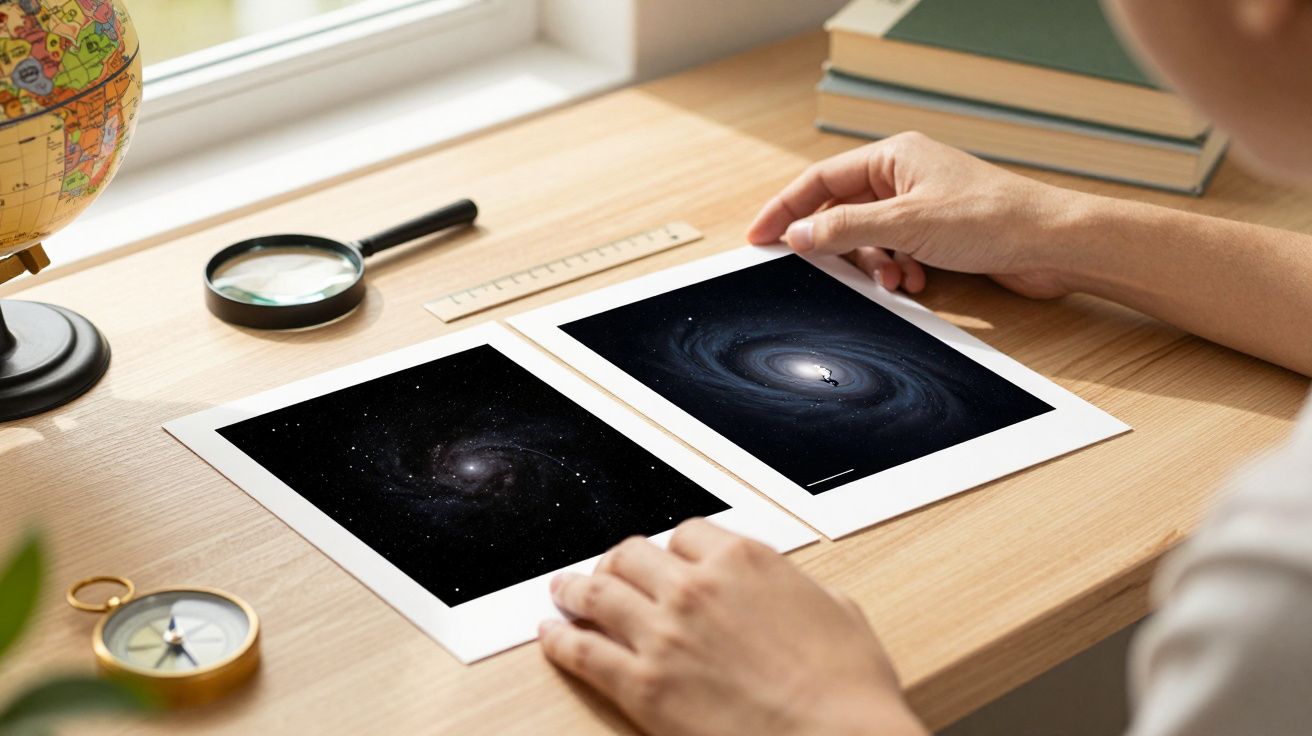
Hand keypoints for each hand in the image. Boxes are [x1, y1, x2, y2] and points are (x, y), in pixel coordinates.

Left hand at [539, 519, 926, 735]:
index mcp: (745, 560)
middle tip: (609, 570)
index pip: (688, 532)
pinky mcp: (643, 686)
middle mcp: (697, 587)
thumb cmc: (849, 690)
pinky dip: (558, 638)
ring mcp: (664, 635)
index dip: (674, 547)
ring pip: (597, 592)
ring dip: (574, 587)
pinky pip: (582, 650)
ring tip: (562, 590)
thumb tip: (787, 590)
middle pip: (632, 554)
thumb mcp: (839, 610)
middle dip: (619, 561)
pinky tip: (550, 632)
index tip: (668, 558)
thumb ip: (797, 587)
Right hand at [747, 131, 1093, 298]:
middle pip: (842, 212)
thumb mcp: (906, 223)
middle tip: (820, 272)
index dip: (785, 209)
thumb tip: (798, 234)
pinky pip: (896, 255)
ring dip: (873, 266)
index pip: (820, 180)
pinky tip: (917, 284)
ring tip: (894, 281)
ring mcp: (921, 206)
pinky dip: (898, 273)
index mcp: (893, 156)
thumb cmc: (993, 218)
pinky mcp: (938, 235)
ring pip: (869, 240)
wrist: (1052, 245)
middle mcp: (904, 177)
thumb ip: (846, 228)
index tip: (759, 237)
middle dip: (838, 248)